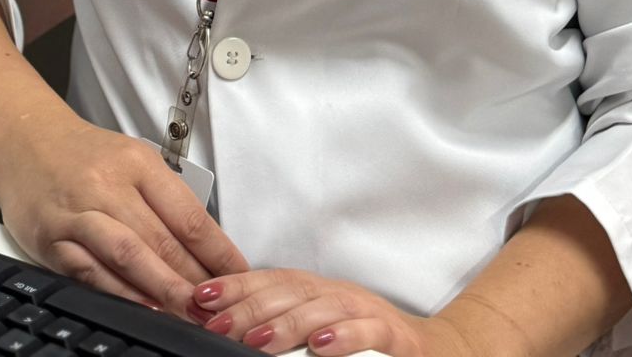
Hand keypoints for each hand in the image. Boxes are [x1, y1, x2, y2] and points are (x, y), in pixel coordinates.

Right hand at [0, 108, 248, 318]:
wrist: (27, 140)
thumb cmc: (86, 155)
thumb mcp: (132, 161)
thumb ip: (164, 199)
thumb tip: (206, 248)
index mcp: (139, 162)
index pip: (188, 214)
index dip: (217, 251)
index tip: (239, 275)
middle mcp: (110, 185)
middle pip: (162, 238)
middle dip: (196, 278)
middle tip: (221, 305)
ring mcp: (80, 212)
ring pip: (130, 254)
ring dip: (163, 289)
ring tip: (190, 312)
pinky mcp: (53, 238)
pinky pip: (91, 271)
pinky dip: (119, 292)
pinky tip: (141, 307)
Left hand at [191, 269, 469, 356]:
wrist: (431, 352)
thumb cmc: (365, 341)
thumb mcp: (318, 329)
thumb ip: (280, 326)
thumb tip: (225, 325)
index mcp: (315, 292)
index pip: (270, 281)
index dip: (235, 286)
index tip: (200, 297)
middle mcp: (337, 295)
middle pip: (289, 292)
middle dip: (249, 306)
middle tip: (216, 321)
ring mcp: (365, 312)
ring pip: (323, 309)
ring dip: (288, 323)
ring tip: (257, 339)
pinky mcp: (394, 336)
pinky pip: (368, 332)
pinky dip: (344, 337)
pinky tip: (322, 347)